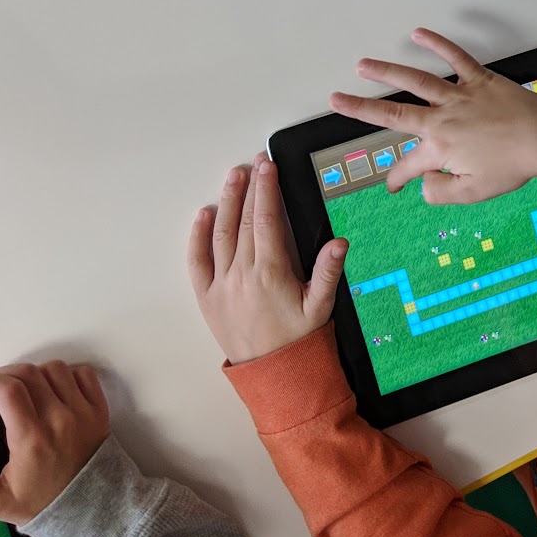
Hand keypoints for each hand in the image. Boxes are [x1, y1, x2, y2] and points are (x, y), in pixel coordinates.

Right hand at [0, 363, 108, 523]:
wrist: (86, 509)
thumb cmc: (40, 502)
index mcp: (31, 439)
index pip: (9, 391)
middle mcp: (59, 420)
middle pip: (30, 374)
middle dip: (6, 374)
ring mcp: (83, 412)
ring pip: (56, 369)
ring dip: (35, 372)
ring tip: (25, 386)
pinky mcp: (100, 409)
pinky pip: (84, 374)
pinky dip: (67, 374)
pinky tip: (54, 387)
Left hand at [188, 153, 347, 363]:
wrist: (273, 374)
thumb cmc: (300, 338)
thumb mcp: (321, 305)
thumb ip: (328, 271)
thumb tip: (339, 242)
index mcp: (271, 272)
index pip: (266, 219)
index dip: (267, 189)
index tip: (268, 166)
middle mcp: (242, 274)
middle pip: (244, 220)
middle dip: (251, 187)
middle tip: (255, 162)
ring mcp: (221, 285)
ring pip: (221, 234)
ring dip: (227, 201)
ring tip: (233, 176)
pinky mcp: (207, 297)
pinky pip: (197, 262)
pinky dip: (198, 236)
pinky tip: (204, 214)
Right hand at [329, 29, 536, 203]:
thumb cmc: (513, 166)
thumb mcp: (475, 193)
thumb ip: (441, 193)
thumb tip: (422, 185)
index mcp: (440, 149)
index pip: (408, 166)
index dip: (397, 178)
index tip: (392, 186)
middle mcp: (442, 119)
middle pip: (393, 112)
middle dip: (361, 108)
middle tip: (335, 99)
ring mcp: (459, 95)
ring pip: (415, 80)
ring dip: (387, 71)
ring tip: (363, 65)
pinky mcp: (478, 78)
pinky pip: (454, 57)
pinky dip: (437, 43)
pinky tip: (418, 33)